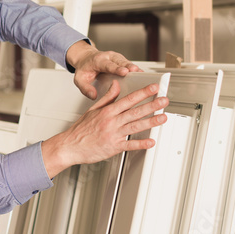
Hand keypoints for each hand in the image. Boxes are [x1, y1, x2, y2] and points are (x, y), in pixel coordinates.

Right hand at [40, 81, 167, 177]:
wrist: (70, 146)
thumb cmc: (80, 130)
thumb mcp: (92, 110)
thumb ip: (107, 97)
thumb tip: (116, 85)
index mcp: (107, 112)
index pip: (128, 99)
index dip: (143, 92)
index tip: (154, 87)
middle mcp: (112, 122)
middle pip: (135, 111)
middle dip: (152, 105)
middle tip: (164, 101)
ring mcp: (113, 134)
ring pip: (135, 126)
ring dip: (151, 122)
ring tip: (163, 118)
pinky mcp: (113, 147)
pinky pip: (130, 145)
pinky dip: (141, 144)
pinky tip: (151, 142)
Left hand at [66, 41, 141, 99]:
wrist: (86, 59)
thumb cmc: (85, 68)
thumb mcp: (79, 79)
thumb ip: (85, 88)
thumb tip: (93, 95)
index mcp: (98, 60)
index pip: (108, 65)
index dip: (117, 68)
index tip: (124, 72)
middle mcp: (108, 57)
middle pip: (120, 61)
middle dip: (128, 66)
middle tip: (135, 71)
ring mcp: (116, 58)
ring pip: (126, 62)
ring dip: (133, 67)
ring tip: (140, 73)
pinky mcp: (121, 61)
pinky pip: (129, 64)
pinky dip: (135, 69)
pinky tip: (140, 75)